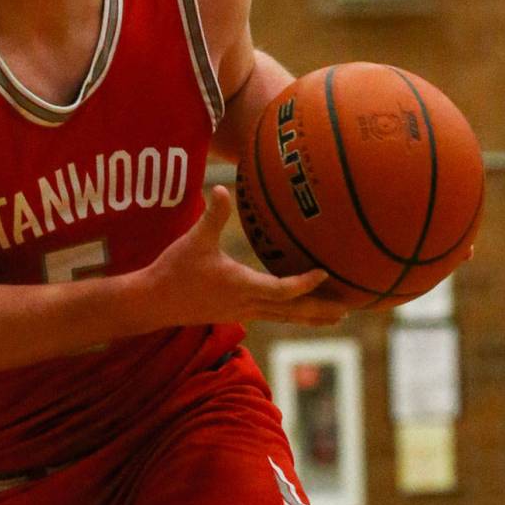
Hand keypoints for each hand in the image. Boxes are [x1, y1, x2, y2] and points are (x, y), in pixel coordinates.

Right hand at [144, 186, 347, 327]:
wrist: (154, 301)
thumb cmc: (175, 270)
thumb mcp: (194, 240)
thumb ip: (213, 215)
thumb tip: (224, 188)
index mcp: (242, 286)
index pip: (283, 290)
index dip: (306, 284)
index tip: (326, 273)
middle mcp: (247, 304)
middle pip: (292, 311)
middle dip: (321, 310)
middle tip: (350, 310)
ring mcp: (241, 311)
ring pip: (284, 316)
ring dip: (310, 316)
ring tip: (335, 316)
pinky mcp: (234, 312)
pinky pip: (271, 314)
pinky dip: (290, 313)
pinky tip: (294, 309)